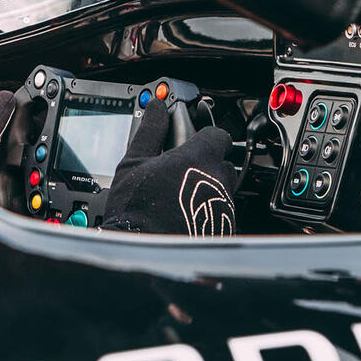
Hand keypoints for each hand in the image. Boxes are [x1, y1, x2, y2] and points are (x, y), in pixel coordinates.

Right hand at [103, 100, 236, 235]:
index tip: (191, 139)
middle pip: (222, 161)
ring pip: (222, 188)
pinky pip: (221, 211)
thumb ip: (151, 130)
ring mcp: (224, 205)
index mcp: (200, 157)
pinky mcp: (224, 227)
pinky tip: (185, 215)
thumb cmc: (138, 209)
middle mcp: (219, 180)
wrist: (146, 252)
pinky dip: (207, 210)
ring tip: (179, 196)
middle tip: (180, 170)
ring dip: (206, 188)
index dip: (203, 135)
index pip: (217, 134)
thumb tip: (156, 108)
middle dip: (205, 163)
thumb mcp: (135, 161)